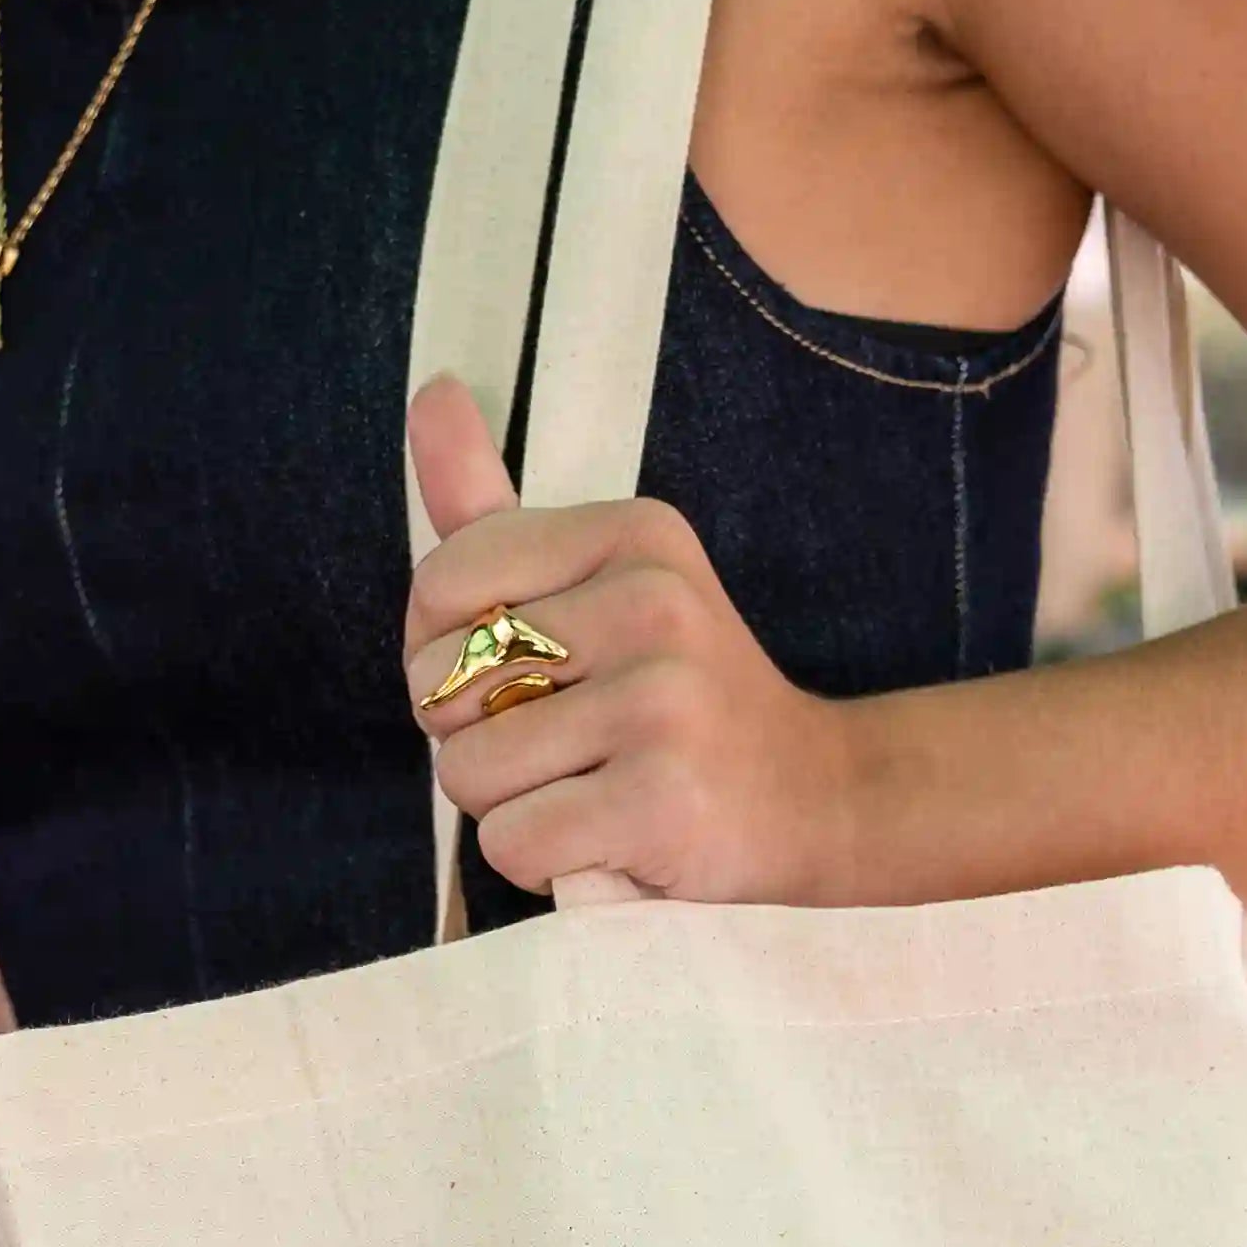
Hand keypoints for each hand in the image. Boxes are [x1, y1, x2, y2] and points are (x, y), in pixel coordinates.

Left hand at [402, 376, 864, 906]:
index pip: (441, 584)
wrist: (812, 798)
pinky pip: (511, 840)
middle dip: (475, 735)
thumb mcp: (600, 581)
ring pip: (467, 773)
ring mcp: (662, 703)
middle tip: (569, 742)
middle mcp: (653, 604)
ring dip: (507, 804)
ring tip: (590, 787)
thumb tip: (433, 388)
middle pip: (442, 685)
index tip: (524, 674)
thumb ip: (497, 504)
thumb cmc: (675, 695)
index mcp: (634, 534)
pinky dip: (540, 858)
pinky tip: (606, 837)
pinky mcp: (662, 801)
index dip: (445, 652)